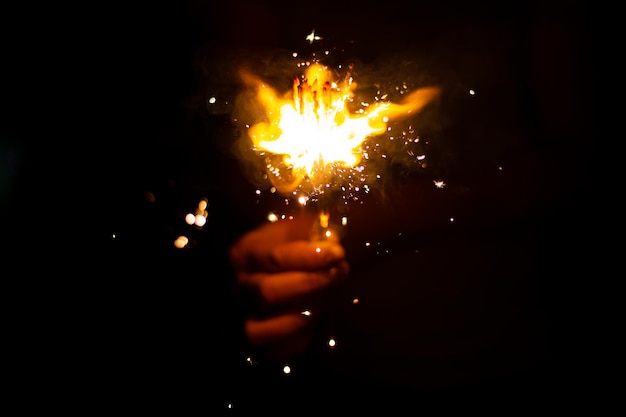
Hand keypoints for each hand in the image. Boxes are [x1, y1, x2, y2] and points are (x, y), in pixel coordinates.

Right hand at [229, 212, 349, 360]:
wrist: (278, 265)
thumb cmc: (292, 244)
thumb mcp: (300, 227)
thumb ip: (314, 232)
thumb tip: (332, 244)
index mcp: (246, 252)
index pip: (275, 258)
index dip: (309, 257)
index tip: (338, 253)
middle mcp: (239, 285)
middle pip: (268, 293)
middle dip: (309, 285)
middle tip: (338, 273)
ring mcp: (245, 314)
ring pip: (261, 329)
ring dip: (298, 318)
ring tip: (321, 300)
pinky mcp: (259, 338)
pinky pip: (275, 351)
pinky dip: (297, 341)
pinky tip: (314, 321)